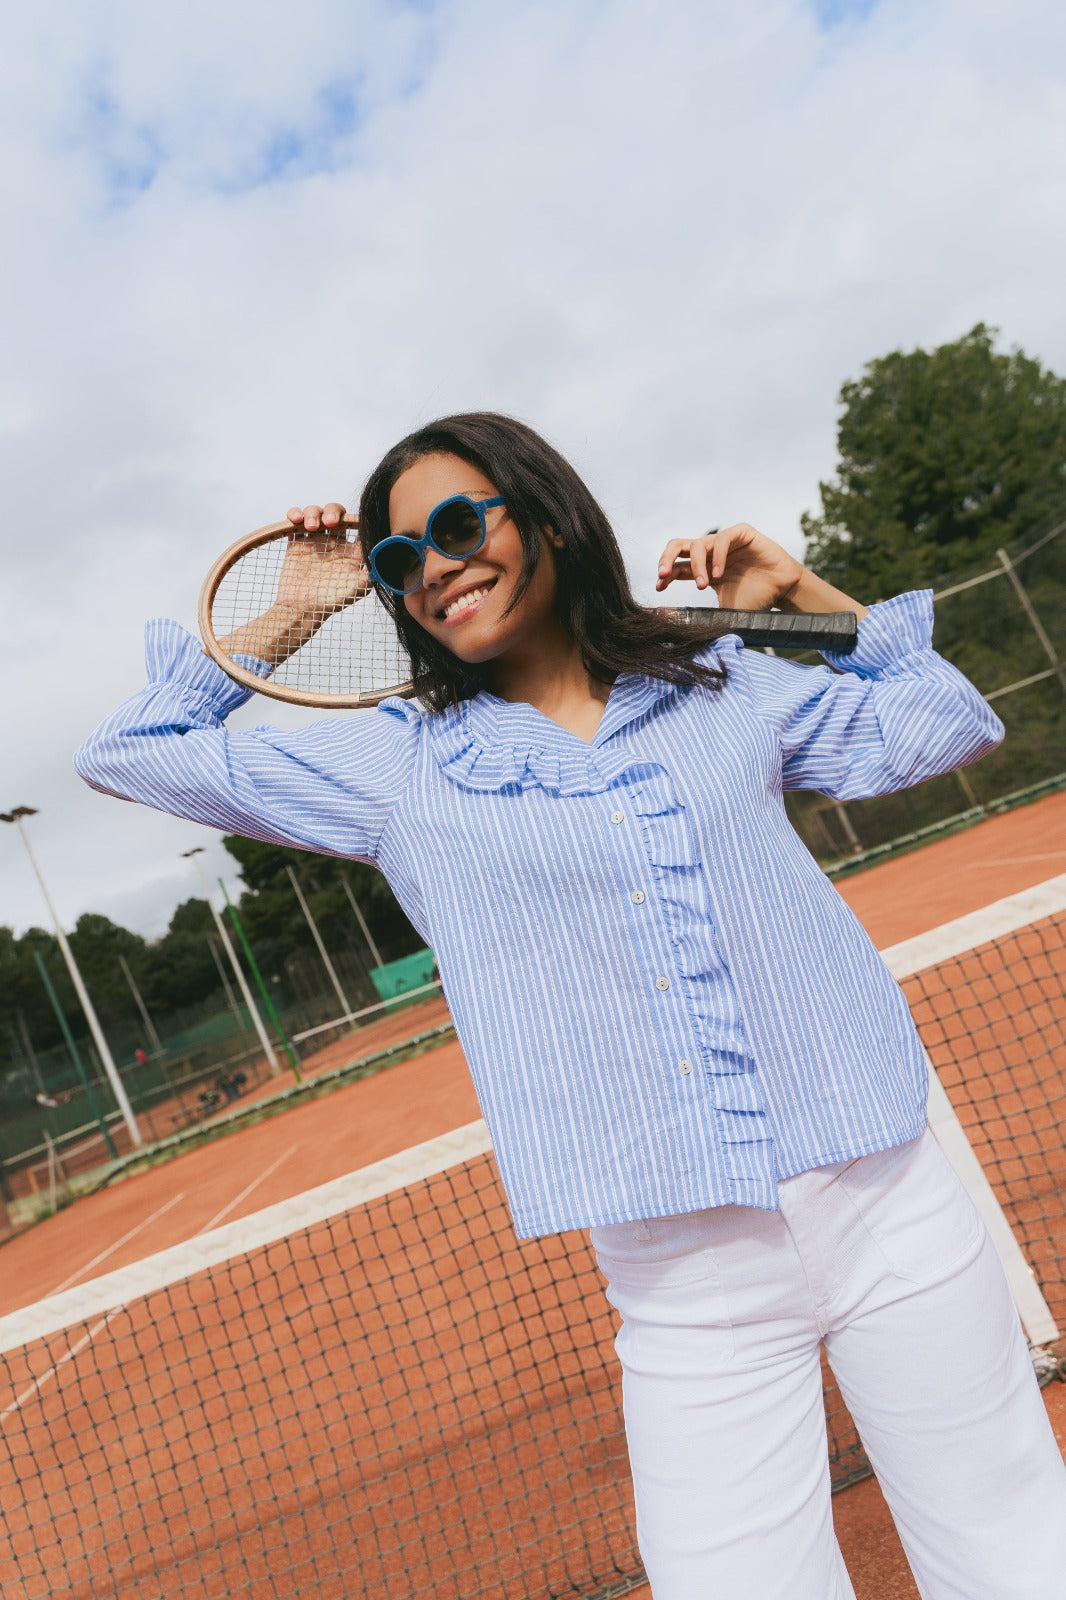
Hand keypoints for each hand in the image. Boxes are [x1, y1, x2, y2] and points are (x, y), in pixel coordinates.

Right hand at [280, 503, 368, 617]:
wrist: (302, 609)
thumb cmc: (331, 602)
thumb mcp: (357, 588)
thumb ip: (372, 572)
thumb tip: (386, 556)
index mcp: (351, 551)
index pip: (358, 525)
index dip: (358, 517)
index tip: (354, 519)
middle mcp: (335, 543)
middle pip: (337, 513)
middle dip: (333, 511)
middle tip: (330, 522)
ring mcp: (315, 540)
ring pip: (316, 512)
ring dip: (313, 512)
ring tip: (311, 526)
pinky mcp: (297, 542)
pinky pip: (295, 519)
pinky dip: (295, 514)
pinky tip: (296, 521)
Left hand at [655, 523, 804, 611]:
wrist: (783, 591)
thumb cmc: (756, 600)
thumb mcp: (726, 610)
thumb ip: (707, 617)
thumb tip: (685, 635)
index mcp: (703, 570)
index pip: (677, 567)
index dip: (665, 575)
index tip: (659, 587)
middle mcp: (711, 554)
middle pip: (678, 546)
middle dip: (666, 558)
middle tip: (663, 575)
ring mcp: (725, 542)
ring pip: (698, 544)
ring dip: (696, 565)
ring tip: (702, 585)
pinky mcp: (742, 533)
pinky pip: (722, 538)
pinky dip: (717, 556)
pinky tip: (718, 574)